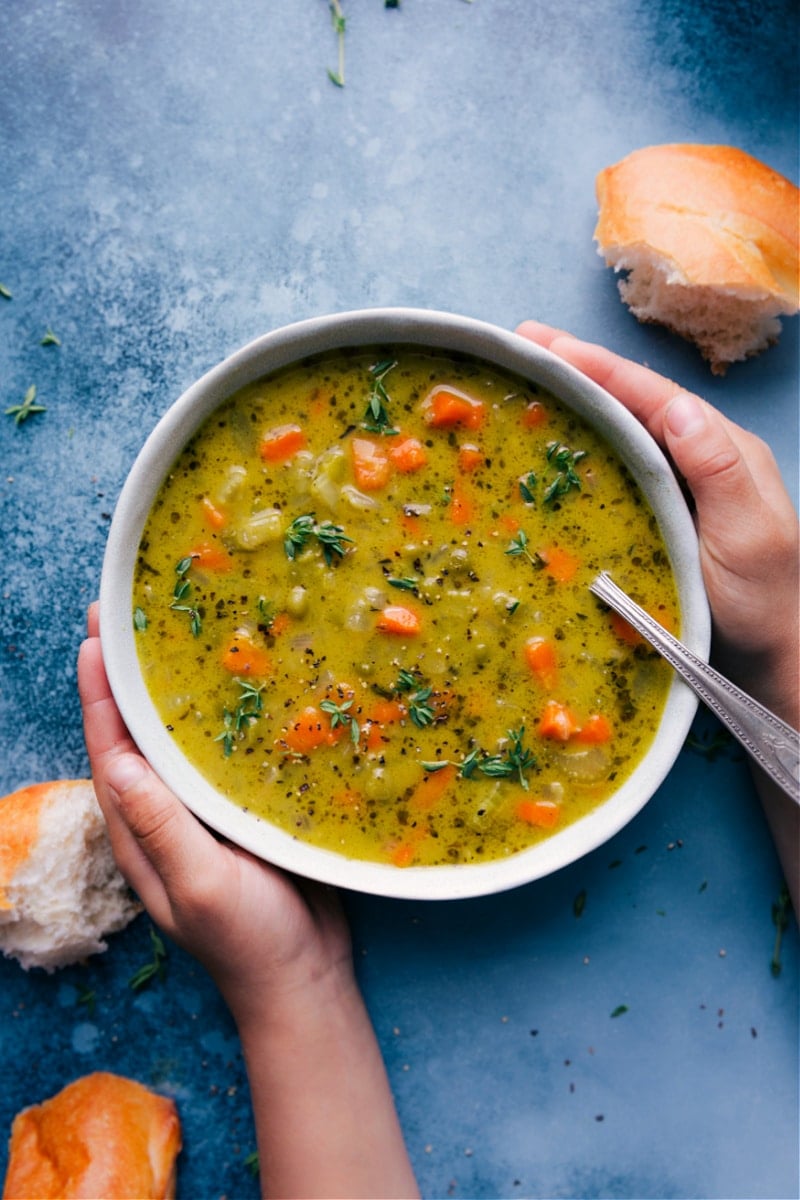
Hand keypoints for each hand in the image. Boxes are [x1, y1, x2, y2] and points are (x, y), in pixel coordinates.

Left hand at [77, 603, 352, 1027]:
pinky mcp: (241, 811)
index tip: (96, 636)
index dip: (100, 693)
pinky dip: (220, 717)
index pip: (109, 750)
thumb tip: (117, 761)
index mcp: (140, 833)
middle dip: (126, 676)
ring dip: (168, 689)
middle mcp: (164, 815)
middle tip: (125, 615)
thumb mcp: (201, 885)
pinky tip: (238, 685)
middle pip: (136, 734)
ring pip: (177, 739)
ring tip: (172, 635)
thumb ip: (161, 827)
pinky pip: (221, 754)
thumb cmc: (251, 942)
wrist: (305, 979)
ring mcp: (202, 813)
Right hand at [515, 321, 798, 727]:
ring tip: (528, 382)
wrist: (773, 665)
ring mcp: (678, 492)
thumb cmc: (768, 607)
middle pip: (634, 402)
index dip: (598, 367)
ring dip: (577, 403)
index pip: (653, 396)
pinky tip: (551, 449)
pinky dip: (582, 450)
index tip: (544, 346)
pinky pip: (616, 472)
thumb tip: (680, 407)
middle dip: (579, 371)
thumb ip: (720, 472)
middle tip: (523, 348)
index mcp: (724, 452)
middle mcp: (700, 461)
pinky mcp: (659, 521)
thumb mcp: (752, 537)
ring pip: (622, 432)